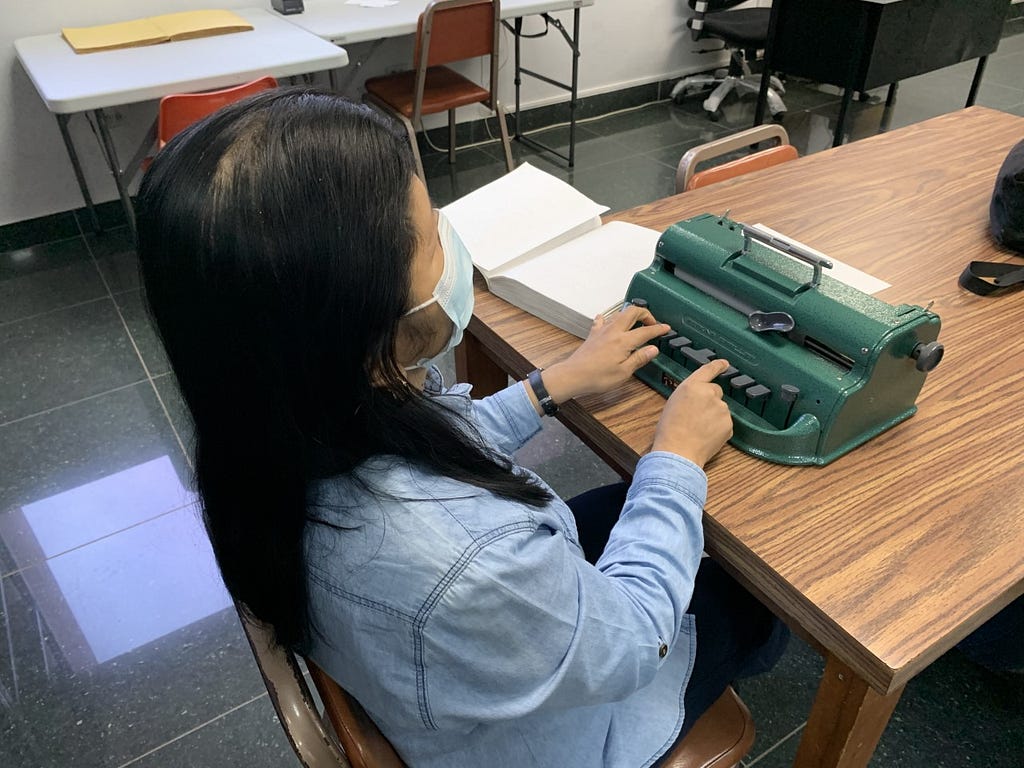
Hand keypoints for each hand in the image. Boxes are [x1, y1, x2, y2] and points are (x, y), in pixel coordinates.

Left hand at [540, 305, 669, 402]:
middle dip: (645, 314)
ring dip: (630, 315)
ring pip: (619, 313)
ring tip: (636, 323)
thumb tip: (653, 349)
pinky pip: (602, 320)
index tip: (666, 328)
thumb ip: (639, 358)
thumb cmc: (597, 377)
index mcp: (624, 341)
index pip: (646, 331)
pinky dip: (609, 318)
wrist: (573, 375)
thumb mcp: (624, 372)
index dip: (658, 328)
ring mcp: (602, 331)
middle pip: (632, 312)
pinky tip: (609, 322)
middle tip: (651, 323)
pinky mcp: (593, 334)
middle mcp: (614, 331)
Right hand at [651, 359, 733, 467]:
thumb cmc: (669, 430)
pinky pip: (724, 423)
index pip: (708, 370)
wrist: (678, 451)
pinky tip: (706, 436)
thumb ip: (689, 395)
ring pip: (720, 409)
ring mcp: (721, 408)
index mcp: (692, 386)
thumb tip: (698, 398)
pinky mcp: (728, 423)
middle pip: (716, 391)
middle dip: (710, 401)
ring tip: (698, 429)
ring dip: (713, 416)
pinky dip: (718, 428)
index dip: (717, 366)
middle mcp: (709, 393)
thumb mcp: (674, 403)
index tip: (725, 363)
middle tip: (697, 416)